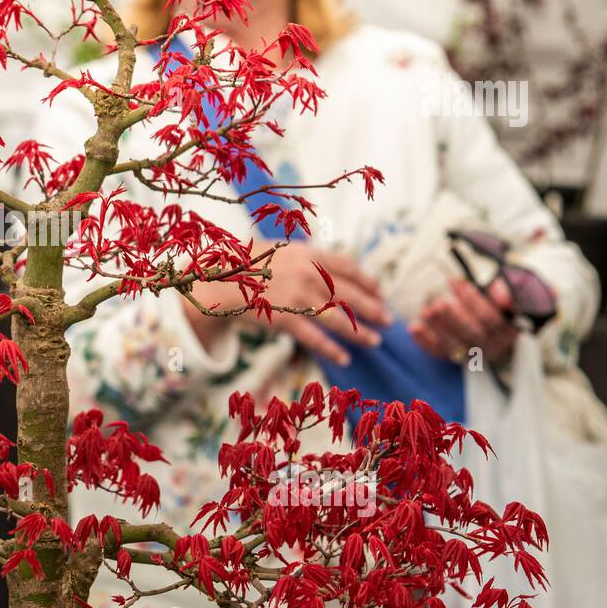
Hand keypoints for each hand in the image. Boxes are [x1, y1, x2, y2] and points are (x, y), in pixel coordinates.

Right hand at [184, 243, 391, 366]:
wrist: (218, 280)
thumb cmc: (244, 264)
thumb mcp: (276, 249)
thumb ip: (302, 257)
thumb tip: (322, 261)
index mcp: (308, 254)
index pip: (348, 266)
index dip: (367, 281)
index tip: (380, 292)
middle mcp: (308, 274)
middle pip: (351, 293)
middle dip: (373, 308)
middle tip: (388, 320)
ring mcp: (298, 296)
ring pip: (339, 317)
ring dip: (360, 332)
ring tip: (375, 342)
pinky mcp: (285, 318)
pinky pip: (314, 337)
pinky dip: (331, 349)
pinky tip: (344, 358)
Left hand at [409, 275, 517, 366]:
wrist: (482, 317)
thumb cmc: (489, 298)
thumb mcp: (498, 290)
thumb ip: (500, 291)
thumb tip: (505, 300)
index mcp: (508, 329)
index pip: (491, 318)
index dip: (473, 301)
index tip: (455, 282)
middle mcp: (492, 345)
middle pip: (473, 335)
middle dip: (454, 319)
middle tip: (438, 304)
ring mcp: (471, 353)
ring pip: (455, 345)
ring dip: (439, 328)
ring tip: (426, 311)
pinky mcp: (452, 356)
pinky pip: (438, 352)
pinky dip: (424, 341)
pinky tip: (414, 327)